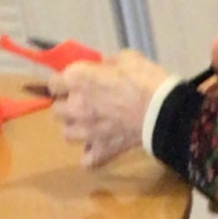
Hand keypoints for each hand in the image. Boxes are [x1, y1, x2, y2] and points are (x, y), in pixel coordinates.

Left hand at [45, 49, 173, 166]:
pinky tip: (98, 147)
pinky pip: (87, 160)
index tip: (74, 82)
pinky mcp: (102, 150)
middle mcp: (75, 106)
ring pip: (67, 134)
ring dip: (75, 129)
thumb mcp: (125, 58)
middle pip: (56, 111)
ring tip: (89, 125)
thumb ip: (106, 65)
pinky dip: (91, 155)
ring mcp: (87, 132)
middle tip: (83, 103)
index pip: (53, 83)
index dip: (64, 82)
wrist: (164, 111)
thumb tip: (103, 70)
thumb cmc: (144, 79)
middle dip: (67, 106)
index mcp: (77, 79)